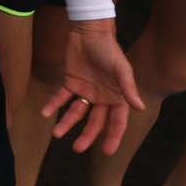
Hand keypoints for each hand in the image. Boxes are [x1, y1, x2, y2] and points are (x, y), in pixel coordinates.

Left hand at [42, 20, 144, 154]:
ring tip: (57, 134)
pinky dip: (53, 105)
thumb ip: (128, 89)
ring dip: (66, 123)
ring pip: (76, 112)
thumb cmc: (109, 50)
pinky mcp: (70, 82)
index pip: (116, 122)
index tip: (107, 152)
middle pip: (94, 122)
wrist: (89, 32)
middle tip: (77, 149)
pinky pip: (60, 97)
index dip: (113, 137)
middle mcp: (102, 98)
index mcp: (117, 98)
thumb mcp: (121, 69)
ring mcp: (85, 91)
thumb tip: (140, 108)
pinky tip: (45, 113)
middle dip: (87, 136)